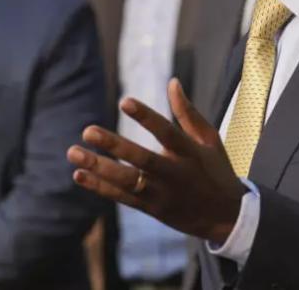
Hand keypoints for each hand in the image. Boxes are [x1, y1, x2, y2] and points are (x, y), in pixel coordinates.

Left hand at [67, 78, 246, 242]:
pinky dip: (100, 187)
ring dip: (99, 168)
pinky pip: (123, 198)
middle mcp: (175, 174)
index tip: (124, 101)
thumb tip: (172, 82)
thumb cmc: (216, 170)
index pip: (167, 132)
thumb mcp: (209, 139)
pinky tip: (79, 174)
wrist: (225, 217)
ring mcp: (162, 194)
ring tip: (73, 152)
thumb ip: (188, 112)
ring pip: (127, 181)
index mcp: (190, 153)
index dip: (146, 117)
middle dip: (114, 146)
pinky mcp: (152, 209)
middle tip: (87, 131)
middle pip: (142, 160)